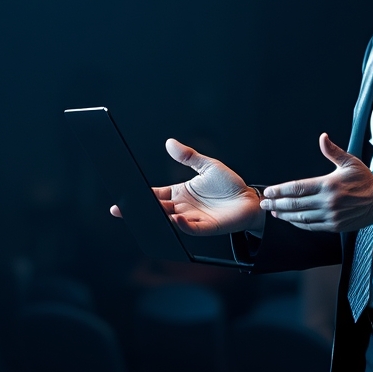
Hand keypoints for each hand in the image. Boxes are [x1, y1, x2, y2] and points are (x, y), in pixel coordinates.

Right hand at [110, 138, 264, 234]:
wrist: (249, 199)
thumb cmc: (229, 184)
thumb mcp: (208, 165)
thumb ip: (188, 156)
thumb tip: (170, 143)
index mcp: (180, 193)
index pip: (155, 195)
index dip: (140, 195)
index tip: (124, 194)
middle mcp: (183, 207)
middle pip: (157, 209)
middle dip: (141, 209)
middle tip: (123, 209)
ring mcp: (193, 218)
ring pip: (170, 220)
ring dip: (160, 217)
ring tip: (147, 213)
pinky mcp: (206, 227)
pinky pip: (191, 228)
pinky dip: (183, 225)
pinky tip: (176, 219)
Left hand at [259, 133, 372, 232]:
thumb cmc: (365, 181)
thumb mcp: (350, 162)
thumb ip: (333, 151)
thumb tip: (323, 138)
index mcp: (328, 184)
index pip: (297, 187)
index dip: (280, 190)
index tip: (269, 191)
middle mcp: (327, 201)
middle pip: (295, 204)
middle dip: (277, 203)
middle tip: (264, 203)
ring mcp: (330, 215)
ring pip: (301, 217)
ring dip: (285, 214)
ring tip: (274, 211)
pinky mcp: (334, 226)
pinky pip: (311, 226)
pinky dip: (299, 224)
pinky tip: (291, 220)